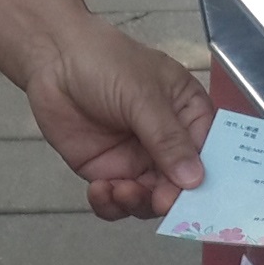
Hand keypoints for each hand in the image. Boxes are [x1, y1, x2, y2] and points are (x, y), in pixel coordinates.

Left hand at [19, 20, 212, 221]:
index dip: (210, 179)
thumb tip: (195, 179)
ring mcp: (137, 159)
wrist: (53, 59)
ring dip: (139, 203)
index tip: (202, 199)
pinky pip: (117, 200)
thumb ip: (166, 137)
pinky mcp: (107, 171)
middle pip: (182, 184)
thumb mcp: (142, 95)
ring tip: (121, 190)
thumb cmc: (104, 62)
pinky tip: (100, 190)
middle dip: (172, 198)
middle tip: (159, 202)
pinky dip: (112, 204)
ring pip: (150, 199)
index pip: (211, 154)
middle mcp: (168, 142)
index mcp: (189, 115)